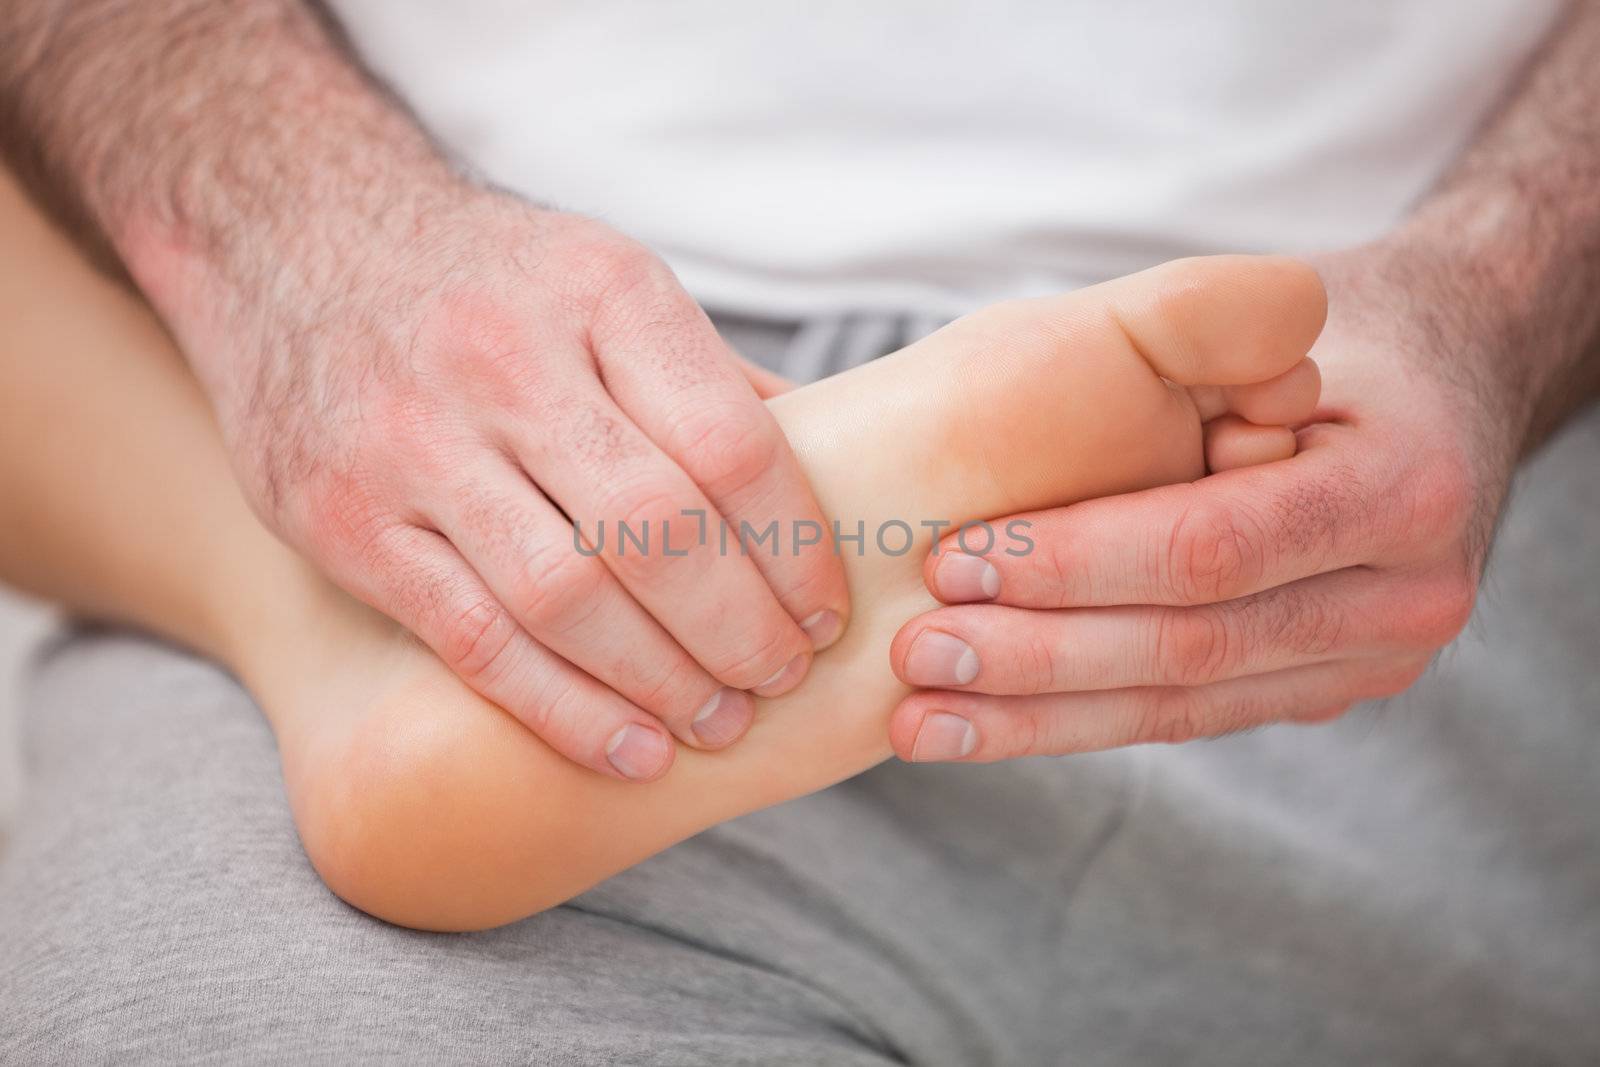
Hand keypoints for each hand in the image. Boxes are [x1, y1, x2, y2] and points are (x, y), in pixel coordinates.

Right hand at [158, 185, 848, 780]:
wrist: (295, 236)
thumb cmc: (491, 281)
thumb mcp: (609, 281)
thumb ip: (709, 381)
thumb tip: (843, 472)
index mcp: (603, 294)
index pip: (731, 446)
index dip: (796, 550)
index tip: (826, 613)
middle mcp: (507, 362)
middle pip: (659, 530)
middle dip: (742, 629)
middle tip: (783, 677)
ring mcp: (415, 443)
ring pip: (569, 597)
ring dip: (663, 682)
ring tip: (718, 724)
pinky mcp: (346, 519)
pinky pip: (473, 640)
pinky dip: (563, 710)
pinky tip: (629, 747)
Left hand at [886, 242, 1526, 761]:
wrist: (1442, 397)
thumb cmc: (1339, 342)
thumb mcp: (1289, 307)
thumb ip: (1208, 326)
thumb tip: (1123, 363)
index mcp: (1403, 491)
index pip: (1211, 546)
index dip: (1076, 561)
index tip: (954, 563)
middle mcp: (1403, 600)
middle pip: (1192, 647)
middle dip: (1042, 656)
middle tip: (920, 654)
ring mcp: (1364, 663)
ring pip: (1180, 705)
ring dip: (1039, 717)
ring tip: (923, 719)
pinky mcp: (1314, 691)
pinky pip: (1183, 715)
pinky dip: (1076, 722)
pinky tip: (982, 726)